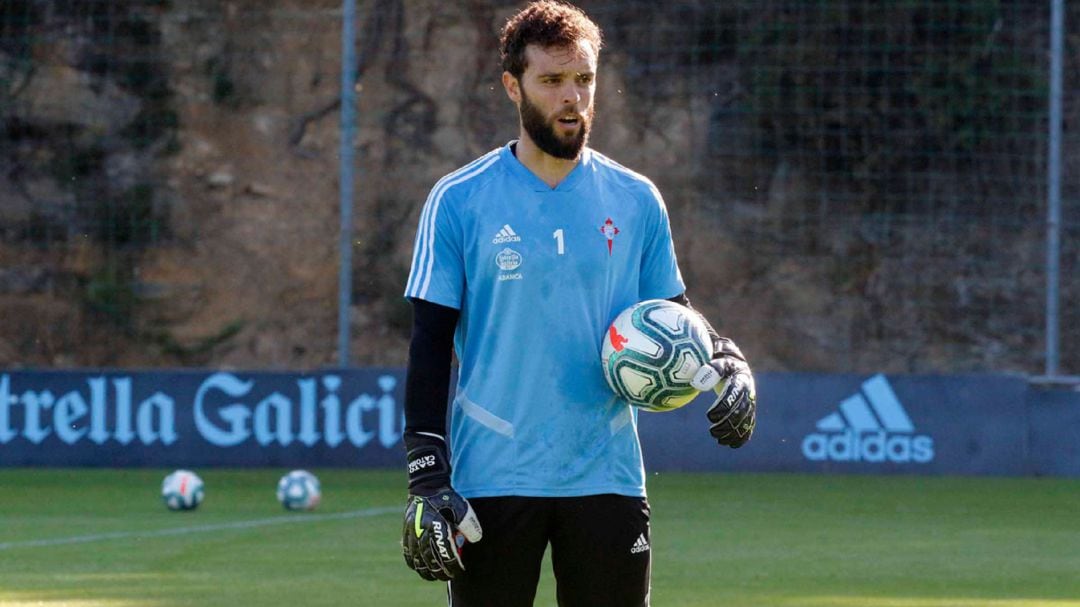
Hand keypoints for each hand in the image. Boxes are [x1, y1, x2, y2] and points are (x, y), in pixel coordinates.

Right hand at [401, 432, 482, 580]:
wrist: (426, 485)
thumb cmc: (446, 497)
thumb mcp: (462, 506)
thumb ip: (469, 524)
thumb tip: (474, 540)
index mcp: (435, 524)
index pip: (444, 552)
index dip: (452, 564)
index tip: (459, 570)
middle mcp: (421, 530)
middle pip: (429, 560)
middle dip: (440, 572)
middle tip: (448, 577)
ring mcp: (411, 532)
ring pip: (416, 559)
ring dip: (426, 571)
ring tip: (434, 576)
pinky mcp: (406, 532)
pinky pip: (407, 553)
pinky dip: (413, 563)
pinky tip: (420, 567)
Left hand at [690, 337, 756, 447]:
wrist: (736, 366)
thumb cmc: (722, 363)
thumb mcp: (718, 361)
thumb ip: (711, 368)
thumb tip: (697, 382)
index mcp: (741, 380)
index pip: (733, 396)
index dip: (722, 407)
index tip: (709, 416)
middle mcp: (748, 393)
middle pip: (740, 412)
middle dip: (727, 424)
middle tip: (712, 431)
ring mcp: (750, 403)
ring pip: (744, 421)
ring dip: (733, 433)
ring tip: (718, 440)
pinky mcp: (749, 411)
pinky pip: (748, 426)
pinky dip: (742, 436)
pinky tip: (731, 445)